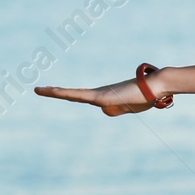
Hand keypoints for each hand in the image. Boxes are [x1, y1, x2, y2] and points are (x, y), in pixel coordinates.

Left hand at [34, 75, 157, 115]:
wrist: (156, 86)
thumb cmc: (145, 96)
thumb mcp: (128, 108)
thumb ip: (115, 108)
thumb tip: (103, 108)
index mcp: (104, 97)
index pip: (79, 97)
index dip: (66, 94)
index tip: (54, 91)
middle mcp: (98, 94)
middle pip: (71, 94)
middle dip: (55, 92)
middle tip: (38, 89)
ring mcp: (99, 95)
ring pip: (71, 94)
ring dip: (54, 92)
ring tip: (38, 90)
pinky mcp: (101, 98)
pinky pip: (79, 96)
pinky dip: (64, 94)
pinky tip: (53, 92)